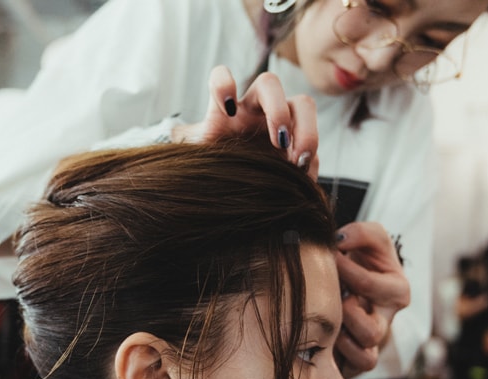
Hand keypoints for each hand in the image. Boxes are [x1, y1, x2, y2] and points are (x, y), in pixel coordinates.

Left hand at [172, 66, 318, 176]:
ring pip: (303, 106)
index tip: (226, 108)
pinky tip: (303, 180)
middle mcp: (256, 108)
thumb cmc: (214, 168)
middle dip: (277, 109)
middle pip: (270, 84)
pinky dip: (311, 163)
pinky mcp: (300, 146)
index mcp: (227, 107)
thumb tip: (174, 139)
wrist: (237, 190)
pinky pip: (312, 146)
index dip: (223, 84)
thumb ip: (187, 145)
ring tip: (298, 162)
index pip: (221, 79)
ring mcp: (283, 123)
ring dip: (306, 131)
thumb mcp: (197, 159)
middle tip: (279, 141)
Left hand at [333, 222, 411, 377]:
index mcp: (397, 290)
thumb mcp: (369, 239)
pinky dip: (341, 354)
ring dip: (341, 335)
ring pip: (364, 354)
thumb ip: (360, 233)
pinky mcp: (361, 358)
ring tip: (329, 318)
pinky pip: (357, 364)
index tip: (326, 257)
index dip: (342, 270)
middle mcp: (388, 319)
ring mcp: (376, 341)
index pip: (368, 285)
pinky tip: (327, 335)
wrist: (355, 283)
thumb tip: (339, 241)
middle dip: (342, 312)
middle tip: (328, 294)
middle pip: (371, 330)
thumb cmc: (363, 260)